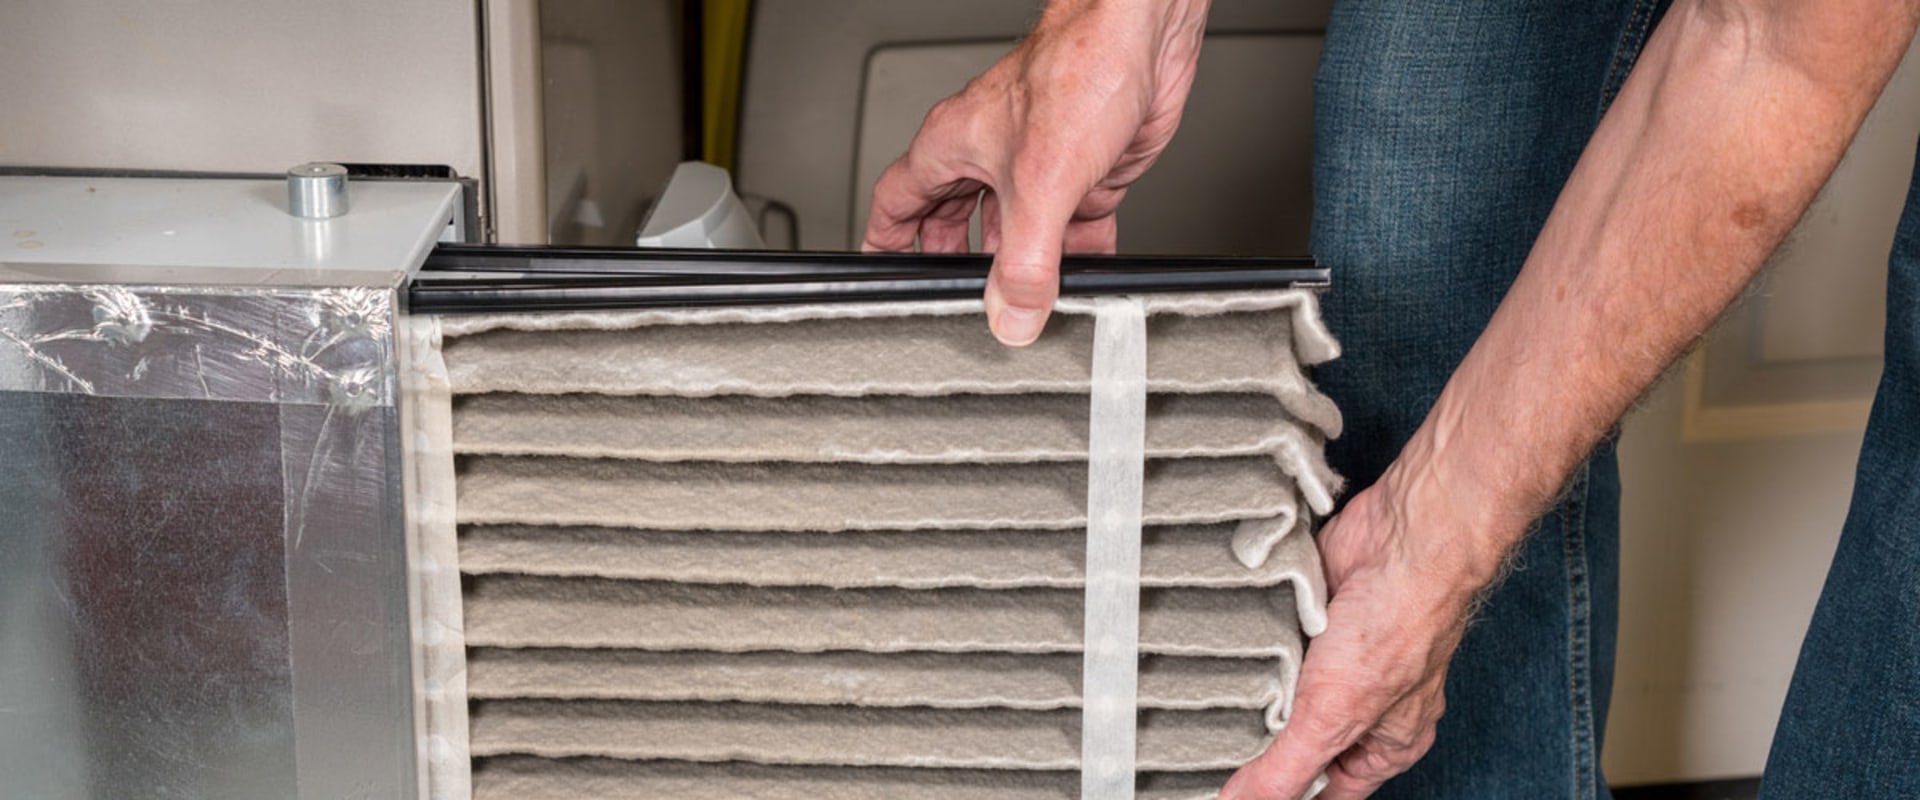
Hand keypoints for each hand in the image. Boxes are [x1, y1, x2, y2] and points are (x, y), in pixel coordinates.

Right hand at [861, 0, 1209, 345]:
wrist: (1143, 40)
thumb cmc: (1078, 70)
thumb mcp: (1039, 184)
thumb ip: (1023, 261)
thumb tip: (1012, 314)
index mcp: (954, 145)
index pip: (897, 202)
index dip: (885, 242)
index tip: (884, 276)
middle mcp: (992, 153)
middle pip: (955, 221)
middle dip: (958, 265)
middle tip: (959, 301)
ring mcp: (1039, 163)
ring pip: (1017, 229)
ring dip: (1024, 267)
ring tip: (1027, 303)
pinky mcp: (1085, 171)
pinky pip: (1070, 227)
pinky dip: (1075, 256)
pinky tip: (1084, 277)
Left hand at [1221, 446, 1513, 799]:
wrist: (1402, 538)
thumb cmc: (1398, 624)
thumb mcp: (1335, 715)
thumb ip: (1287, 767)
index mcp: (1382, 743)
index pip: (1324, 790)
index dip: (1282, 794)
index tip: (1233, 791)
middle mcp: (1362, 703)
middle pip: (1295, 739)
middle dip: (1260, 739)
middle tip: (1213, 741)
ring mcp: (1334, 658)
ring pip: (1277, 689)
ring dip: (1252, 686)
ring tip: (1219, 691)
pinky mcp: (1310, 617)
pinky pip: (1269, 643)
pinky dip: (1252, 643)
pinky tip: (1230, 648)